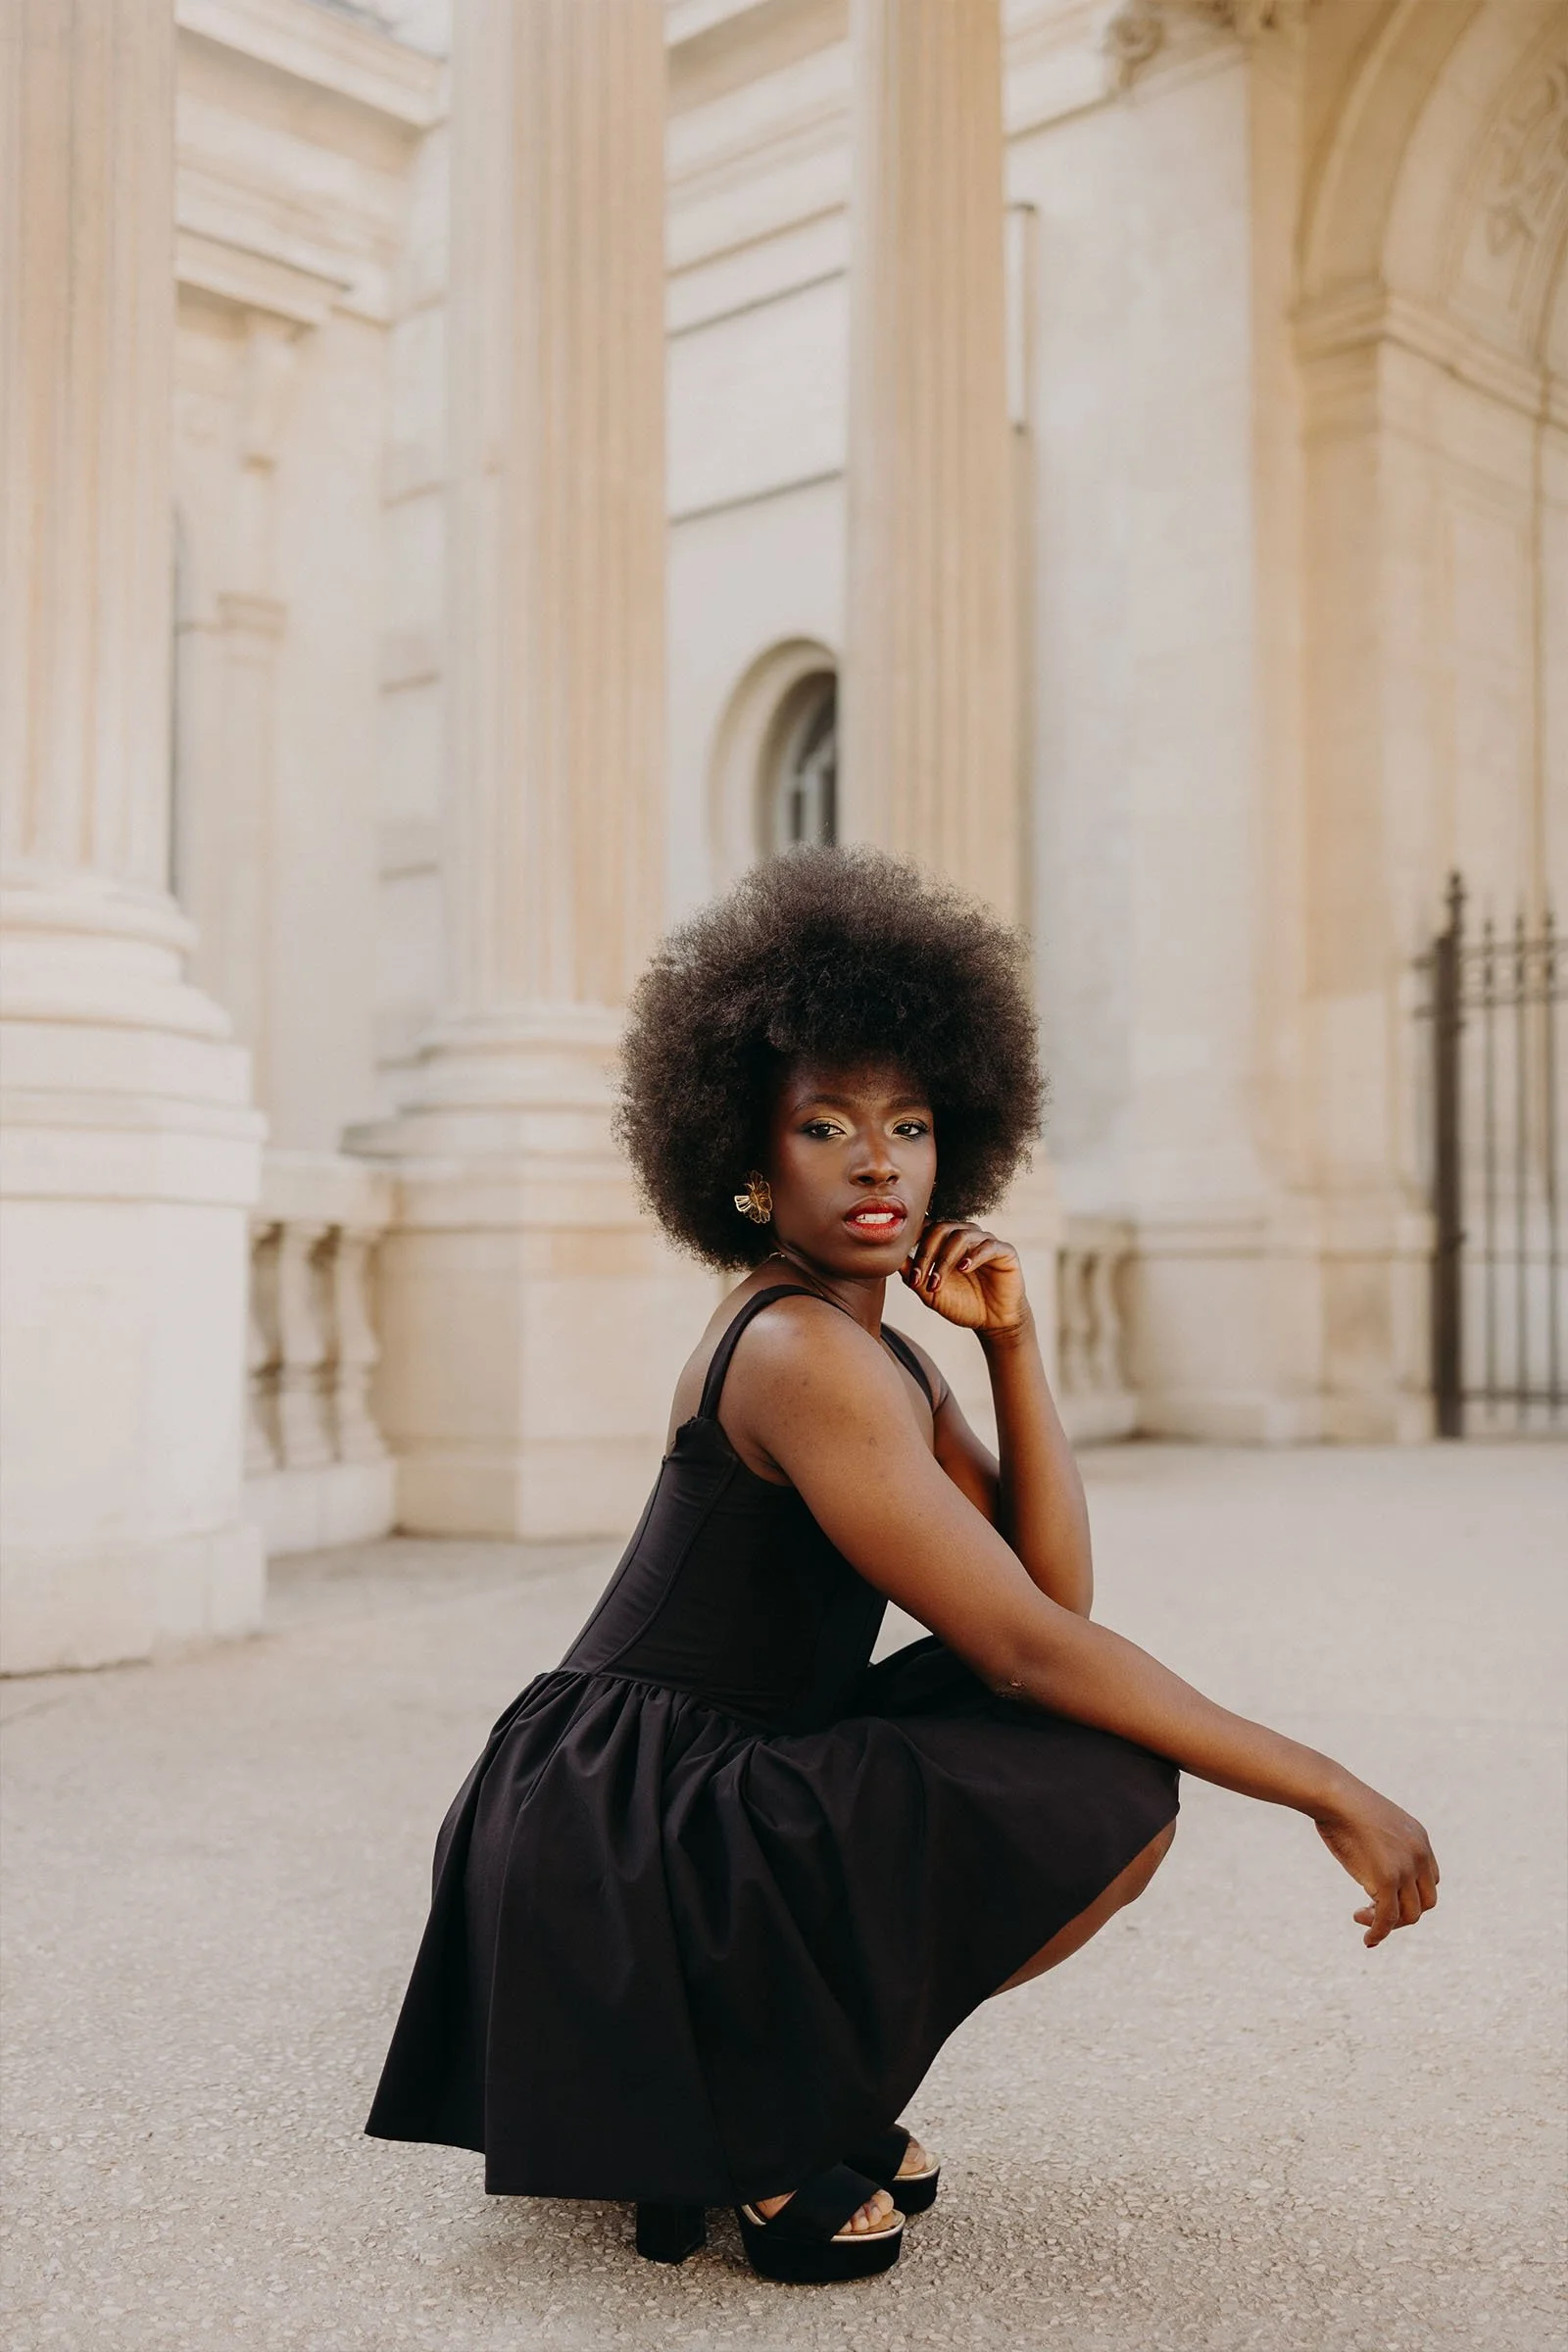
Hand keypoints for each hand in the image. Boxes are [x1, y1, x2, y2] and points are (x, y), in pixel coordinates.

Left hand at [902, 1221, 1027, 1337]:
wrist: (992, 1322)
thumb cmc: (961, 1304)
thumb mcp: (930, 1293)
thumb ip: (912, 1275)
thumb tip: (891, 1260)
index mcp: (946, 1241)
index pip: (927, 1228)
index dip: (913, 1243)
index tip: (905, 1268)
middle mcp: (966, 1236)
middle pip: (941, 1228)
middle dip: (926, 1254)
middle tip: (918, 1279)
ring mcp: (985, 1241)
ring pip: (962, 1235)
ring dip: (945, 1259)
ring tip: (937, 1283)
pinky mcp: (1005, 1251)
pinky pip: (989, 1245)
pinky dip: (974, 1255)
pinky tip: (963, 1269)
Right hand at [1313, 1780, 1439, 1947]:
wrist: (1333, 1795)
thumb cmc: (1341, 1803)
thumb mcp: (1372, 1822)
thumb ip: (1381, 1843)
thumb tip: (1368, 1855)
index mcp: (1419, 1839)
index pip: (1429, 1880)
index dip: (1409, 1895)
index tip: (1383, 1897)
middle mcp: (1419, 1855)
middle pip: (1426, 1901)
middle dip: (1402, 1913)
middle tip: (1372, 1911)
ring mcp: (1405, 1868)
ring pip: (1410, 1914)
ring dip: (1387, 1924)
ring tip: (1360, 1917)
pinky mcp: (1386, 1880)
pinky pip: (1388, 1918)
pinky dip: (1379, 1933)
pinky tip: (1368, 1939)